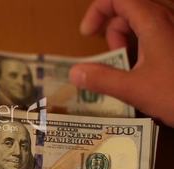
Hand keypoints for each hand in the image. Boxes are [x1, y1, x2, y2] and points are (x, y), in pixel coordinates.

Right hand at [69, 0, 173, 126]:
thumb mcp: (135, 90)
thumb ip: (102, 79)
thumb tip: (74, 73)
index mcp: (153, 23)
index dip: (97, 11)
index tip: (87, 35)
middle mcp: (167, 19)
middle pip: (128, 7)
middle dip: (112, 30)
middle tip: (113, 57)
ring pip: (142, 19)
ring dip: (127, 38)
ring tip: (129, 65)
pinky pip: (155, 32)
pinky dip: (142, 44)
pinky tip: (144, 69)